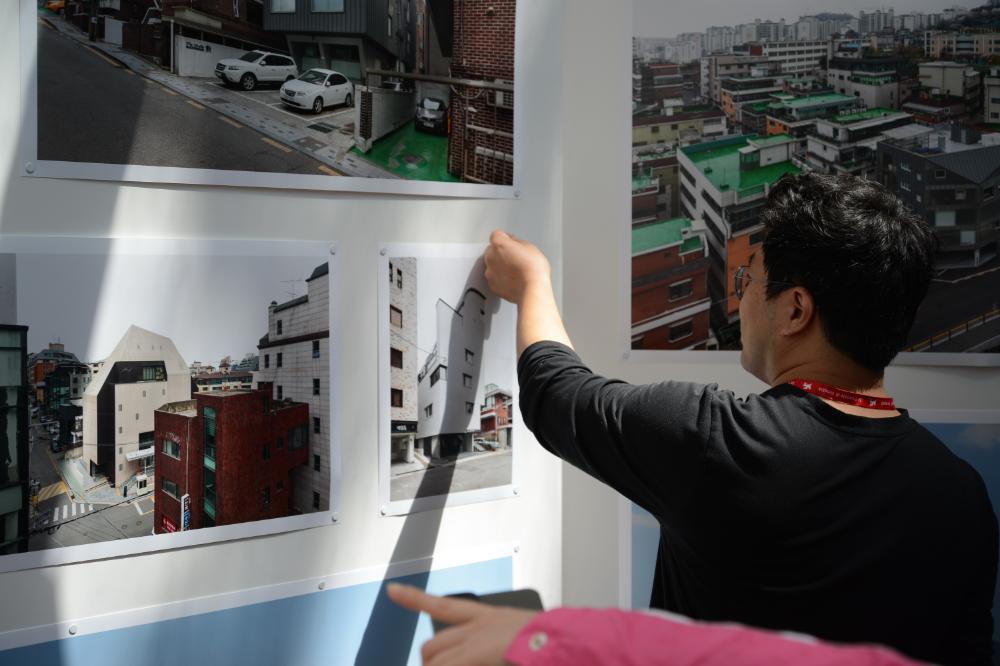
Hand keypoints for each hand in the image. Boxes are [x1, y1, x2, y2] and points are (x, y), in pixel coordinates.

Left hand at [387, 583, 538, 665]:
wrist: (566, 641)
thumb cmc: (552, 642)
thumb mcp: (522, 640)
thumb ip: (501, 645)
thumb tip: (498, 651)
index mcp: (491, 617)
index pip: (445, 605)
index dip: (415, 598)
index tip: (393, 590)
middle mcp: (478, 625)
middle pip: (435, 643)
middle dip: (430, 663)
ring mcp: (474, 640)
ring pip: (435, 659)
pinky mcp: (473, 654)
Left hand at [483, 230, 551, 304]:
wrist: (532, 289)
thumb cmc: (533, 269)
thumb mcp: (530, 246)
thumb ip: (517, 243)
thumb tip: (515, 245)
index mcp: (499, 244)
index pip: (497, 234)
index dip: (506, 237)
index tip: (512, 241)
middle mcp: (490, 257)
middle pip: (492, 250)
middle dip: (502, 252)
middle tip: (515, 257)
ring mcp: (490, 272)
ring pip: (492, 265)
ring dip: (500, 266)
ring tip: (515, 270)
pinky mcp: (492, 285)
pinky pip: (494, 278)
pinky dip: (500, 278)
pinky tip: (513, 279)